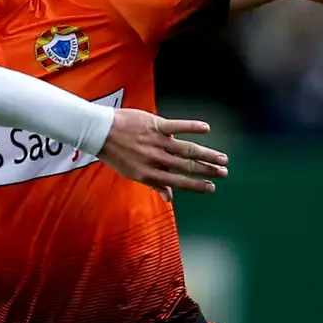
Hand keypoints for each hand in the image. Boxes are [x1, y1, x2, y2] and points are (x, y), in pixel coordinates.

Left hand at [97, 110, 228, 199]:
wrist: (99, 132)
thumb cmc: (116, 153)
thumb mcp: (132, 173)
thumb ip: (154, 184)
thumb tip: (169, 198)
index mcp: (148, 173)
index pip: (177, 182)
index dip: (196, 185)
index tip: (211, 187)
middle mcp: (154, 159)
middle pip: (186, 166)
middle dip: (207, 170)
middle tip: (224, 173)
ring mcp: (156, 142)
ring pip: (186, 149)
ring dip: (206, 154)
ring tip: (222, 158)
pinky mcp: (155, 125)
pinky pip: (177, 126)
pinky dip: (192, 127)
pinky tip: (207, 129)